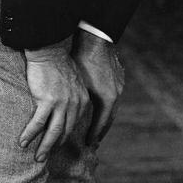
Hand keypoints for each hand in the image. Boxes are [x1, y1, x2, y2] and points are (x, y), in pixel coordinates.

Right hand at [20, 38, 88, 161]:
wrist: (49, 51)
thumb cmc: (57, 64)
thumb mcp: (73, 82)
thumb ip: (72, 96)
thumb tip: (64, 107)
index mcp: (82, 100)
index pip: (74, 124)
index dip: (65, 137)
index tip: (57, 146)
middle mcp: (75, 104)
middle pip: (65, 132)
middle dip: (55, 146)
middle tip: (45, 157)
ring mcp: (62, 103)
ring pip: (53, 132)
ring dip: (45, 146)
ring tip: (37, 158)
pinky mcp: (47, 100)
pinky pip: (38, 123)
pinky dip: (30, 134)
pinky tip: (23, 142)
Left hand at [73, 31, 125, 146]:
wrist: (96, 38)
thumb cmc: (82, 59)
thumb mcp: (78, 83)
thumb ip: (75, 101)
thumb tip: (63, 117)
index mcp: (107, 98)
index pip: (101, 123)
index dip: (94, 134)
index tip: (88, 145)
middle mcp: (116, 94)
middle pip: (108, 118)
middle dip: (101, 130)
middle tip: (95, 142)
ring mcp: (119, 85)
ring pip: (111, 106)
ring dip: (104, 117)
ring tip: (98, 126)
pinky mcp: (118, 76)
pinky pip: (112, 96)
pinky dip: (106, 105)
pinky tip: (101, 104)